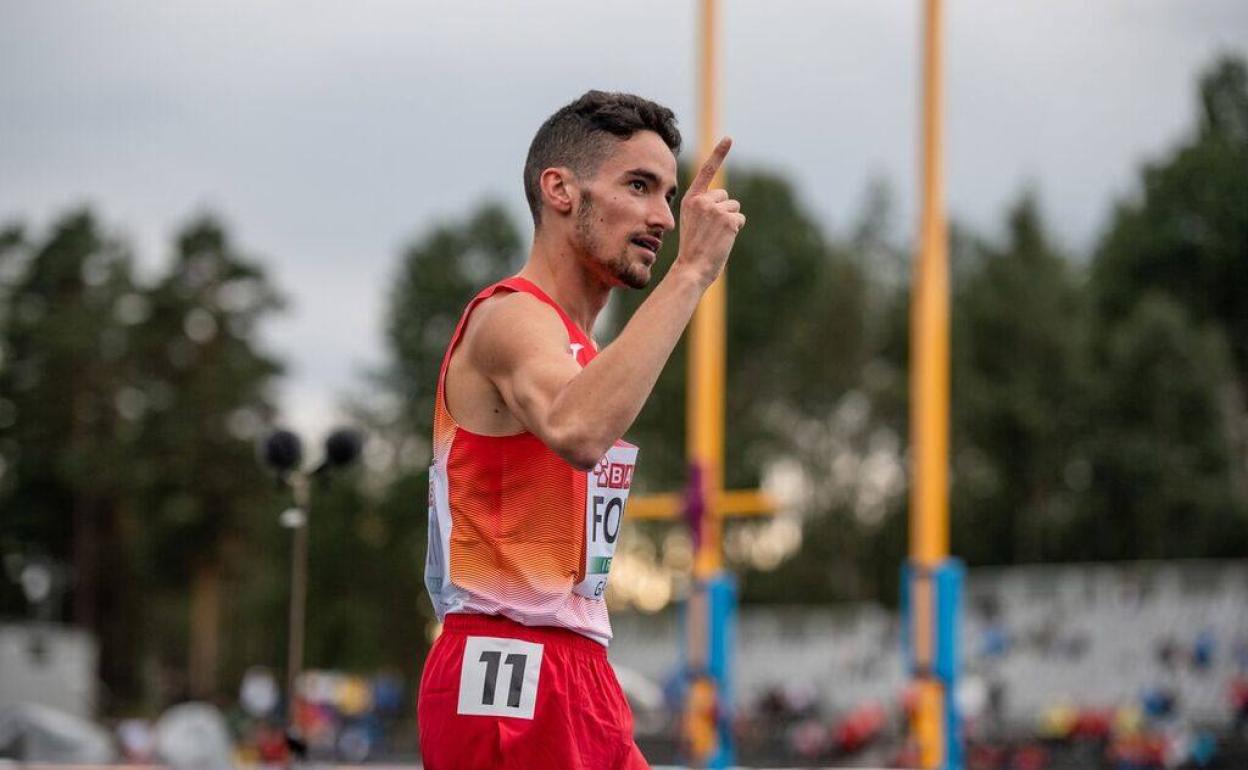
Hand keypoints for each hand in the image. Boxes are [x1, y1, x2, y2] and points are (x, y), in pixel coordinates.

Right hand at [675, 137, 744, 288]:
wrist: (692, 267)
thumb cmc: (693, 248)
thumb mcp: (692, 221)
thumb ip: (704, 206)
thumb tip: (726, 200)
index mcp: (690, 199)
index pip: (707, 171)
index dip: (719, 153)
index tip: (729, 138)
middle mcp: (702, 200)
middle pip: (725, 196)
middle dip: (724, 210)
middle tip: (711, 230)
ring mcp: (716, 209)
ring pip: (734, 207)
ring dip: (730, 221)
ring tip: (715, 236)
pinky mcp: (729, 220)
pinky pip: (740, 218)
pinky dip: (736, 229)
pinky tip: (723, 239)